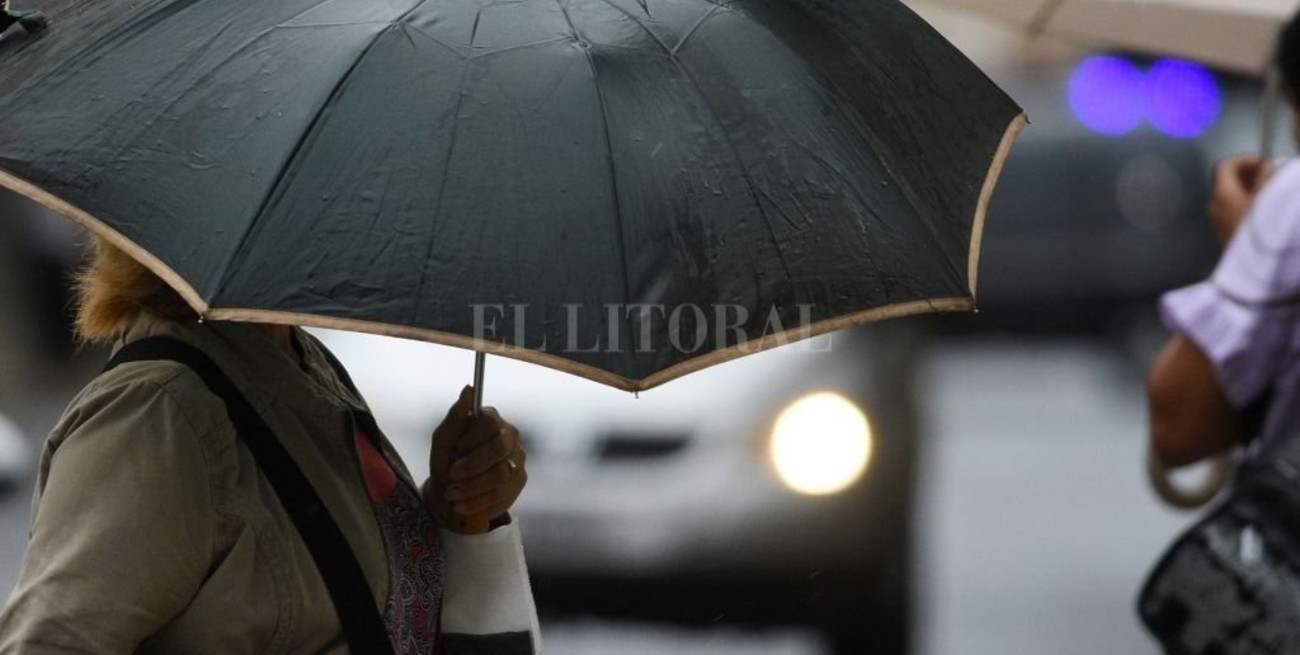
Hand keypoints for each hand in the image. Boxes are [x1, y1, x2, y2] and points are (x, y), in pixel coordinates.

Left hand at [426, 386, 527, 533]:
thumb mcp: (443, 440)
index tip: (456, 449)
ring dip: (471, 487)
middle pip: (499, 448)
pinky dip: (478, 502)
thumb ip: (455, 416)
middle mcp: (510, 436)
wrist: (451, 490)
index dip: (472, 439)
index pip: (489, 423)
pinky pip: (503, 493)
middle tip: (451, 476)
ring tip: (452, 494)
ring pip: (501, 474)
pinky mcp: (520, 480)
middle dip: (472, 466)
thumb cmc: (447, 460)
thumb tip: (469, 389)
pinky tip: (462, 504)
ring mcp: (518, 458)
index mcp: (491, 419)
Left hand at [1209, 155, 1272, 245]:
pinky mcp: (1221, 230)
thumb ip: (1266, 178)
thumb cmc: (1262, 228)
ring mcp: (1215, 219)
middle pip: (1226, 180)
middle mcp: (1214, 205)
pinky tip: (1260, 205)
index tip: (1263, 161)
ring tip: (1268, 189)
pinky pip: (1229, 208)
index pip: (1225, 166)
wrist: (1254, 262)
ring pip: (1228, 194)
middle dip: (1247, 173)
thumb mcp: (1268, 199)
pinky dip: (1242, 200)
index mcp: (1223, 194)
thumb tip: (1267, 166)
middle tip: (1268, 173)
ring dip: (1246, 187)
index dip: (1244, 159)